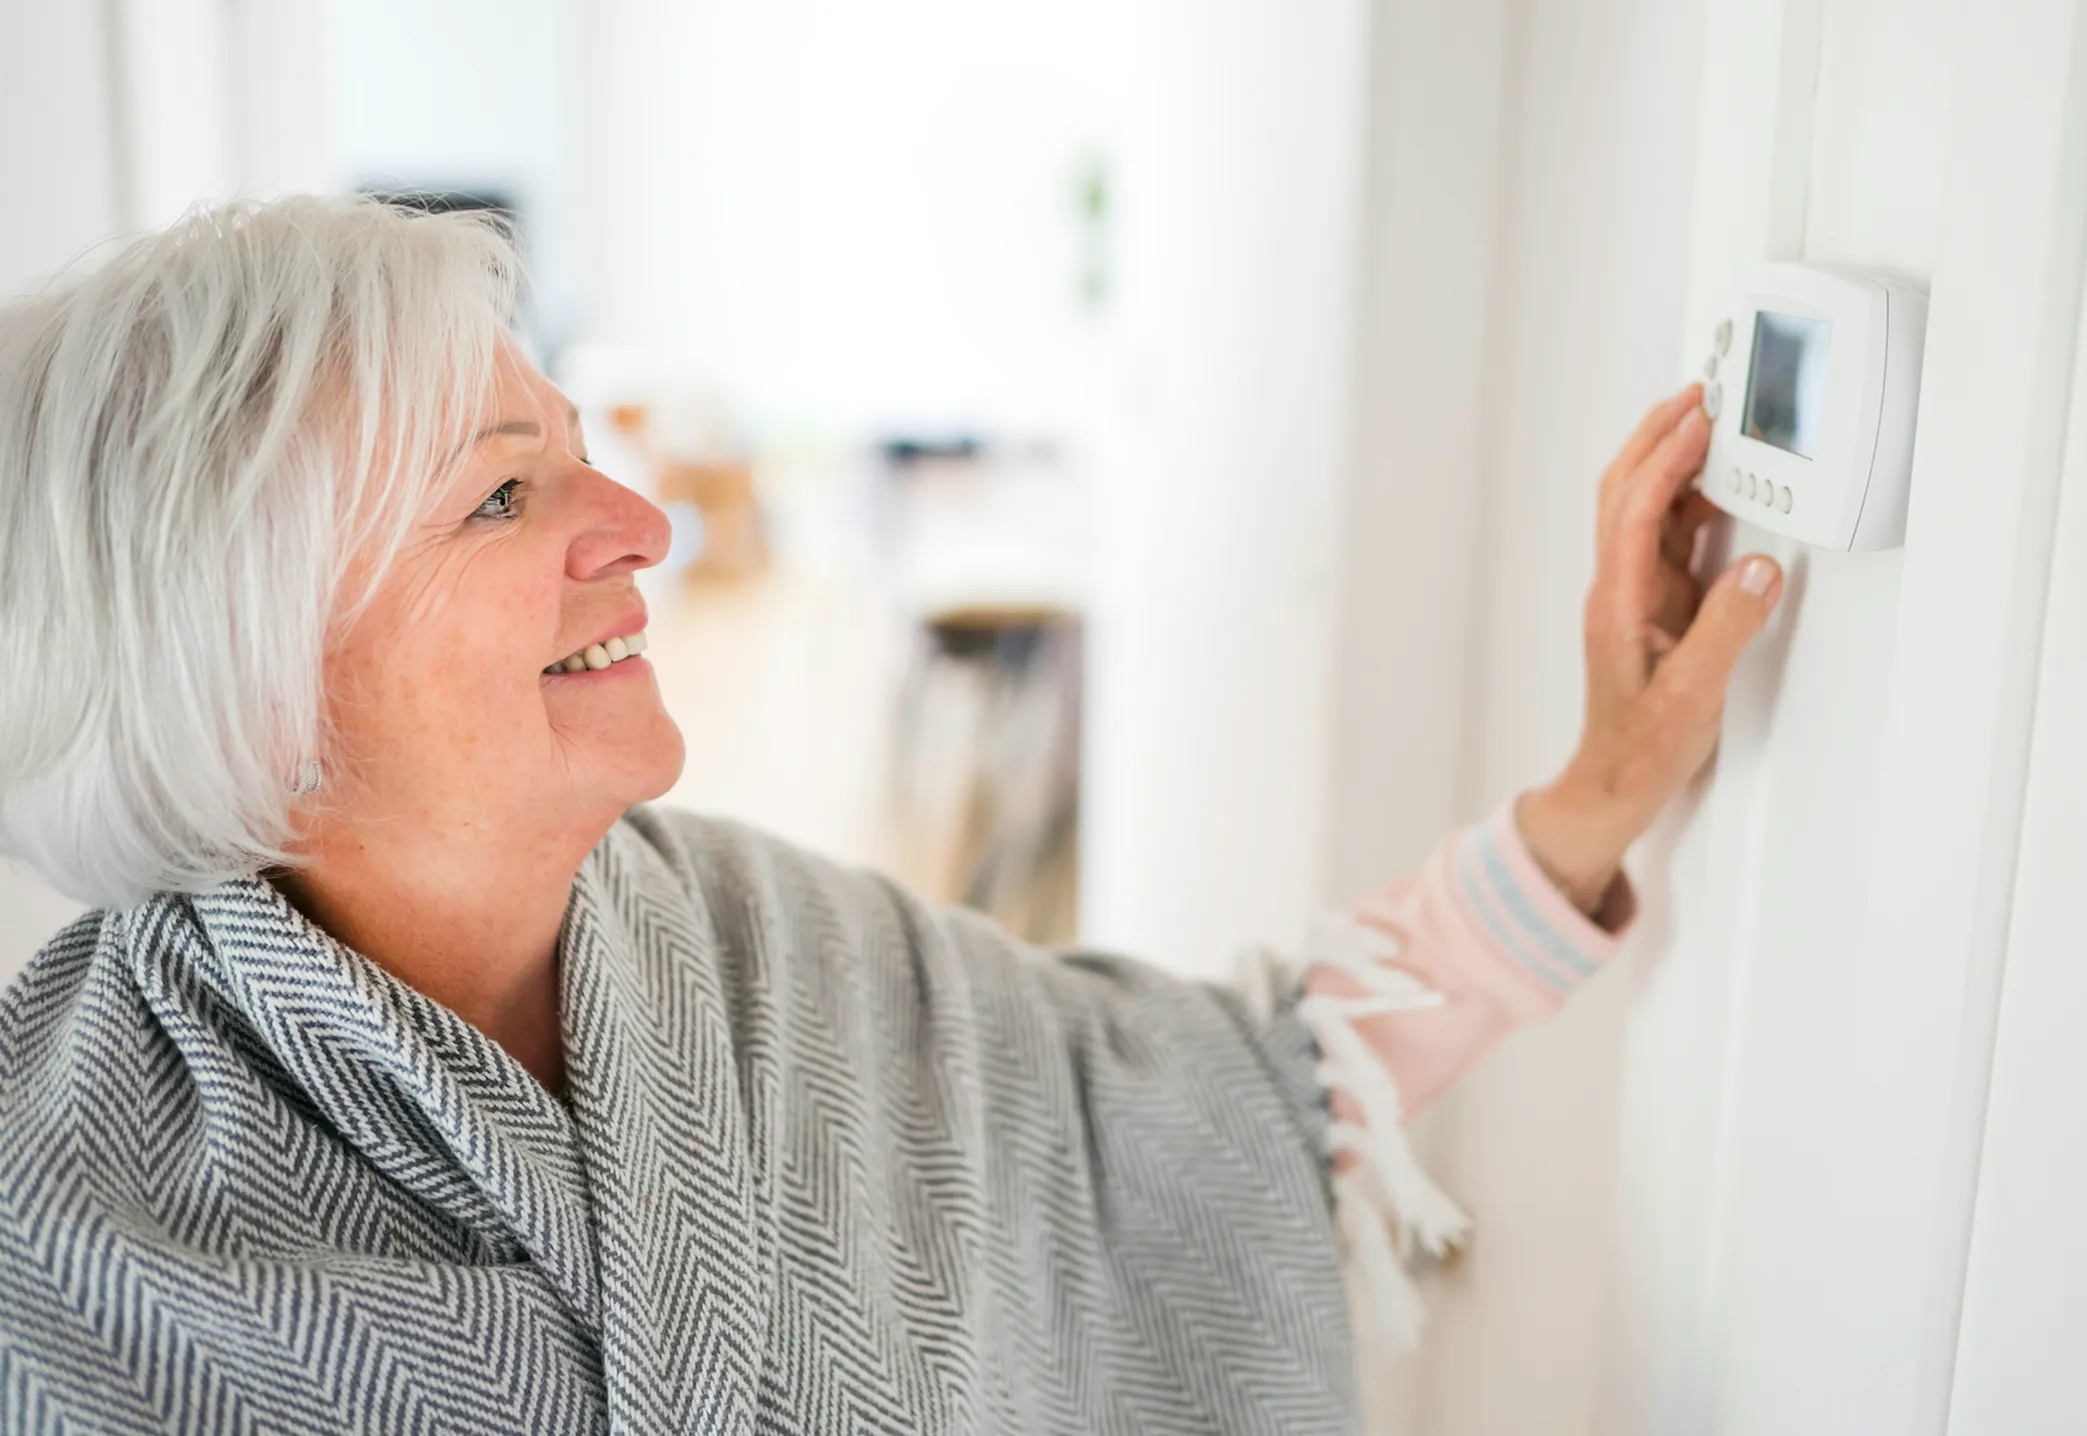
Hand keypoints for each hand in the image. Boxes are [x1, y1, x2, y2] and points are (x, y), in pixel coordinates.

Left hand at [1517, 384, 1782, 915]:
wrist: (1615, 786)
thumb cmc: (1641, 749)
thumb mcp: (1692, 697)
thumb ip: (1727, 630)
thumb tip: (1758, 567)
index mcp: (1618, 605)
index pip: (1633, 513)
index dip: (1663, 461)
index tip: (1698, 420)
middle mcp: (1620, 591)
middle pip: (1624, 494)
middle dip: (1656, 439)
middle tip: (1698, 396)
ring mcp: (1634, 597)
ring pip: (1643, 510)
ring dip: (1670, 463)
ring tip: (1712, 426)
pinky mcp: (1654, 608)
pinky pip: (1668, 539)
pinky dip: (1690, 504)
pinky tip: (1720, 493)